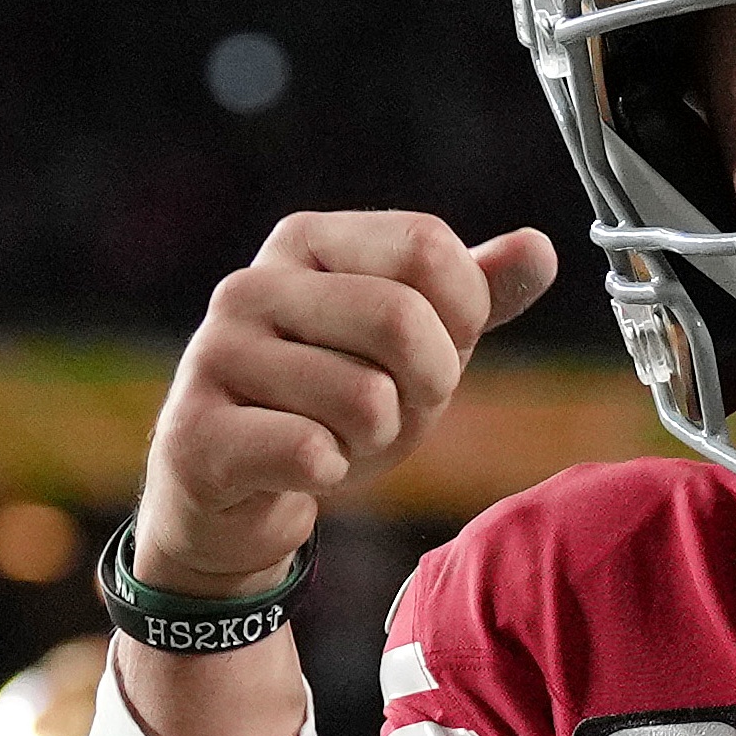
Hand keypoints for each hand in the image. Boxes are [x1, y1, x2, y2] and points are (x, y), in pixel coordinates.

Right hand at [136, 213, 557, 595]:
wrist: (233, 494)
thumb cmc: (332, 406)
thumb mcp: (416, 344)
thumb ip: (474, 294)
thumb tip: (539, 248)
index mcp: (307, 241)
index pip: (428, 248)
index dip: (459, 318)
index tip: (433, 353)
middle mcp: (251, 285)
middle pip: (399, 317)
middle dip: (426, 386)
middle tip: (393, 411)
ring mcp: (214, 356)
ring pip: (364, 398)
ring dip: (376, 439)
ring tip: (338, 438)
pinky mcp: (196, 433)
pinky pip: (310, 452)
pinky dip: (331, 472)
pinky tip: (303, 468)